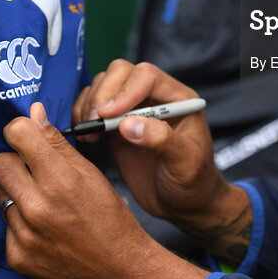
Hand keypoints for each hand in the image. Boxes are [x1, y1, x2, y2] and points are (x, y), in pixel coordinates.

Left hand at [0, 102, 208, 278]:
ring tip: (46, 204)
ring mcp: (24, 234)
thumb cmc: (110, 220)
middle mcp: (37, 206)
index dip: (21, 130)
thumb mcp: (92, 174)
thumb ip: (58, 143)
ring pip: (1, 194)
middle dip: (15, 162)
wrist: (118, 272)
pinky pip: (5, 225)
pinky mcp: (16, 255)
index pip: (17, 135)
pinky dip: (20, 223)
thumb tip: (34, 113)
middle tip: (36, 172)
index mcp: (60, 180)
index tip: (26, 135)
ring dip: (18, 194)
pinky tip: (44, 228)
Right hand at [73, 60, 253, 259]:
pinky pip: (94, 107)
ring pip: (104, 85)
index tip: (109, 115)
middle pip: (121, 73)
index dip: (125, 90)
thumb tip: (129, 124)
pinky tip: (86, 137)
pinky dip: (83, 116)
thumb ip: (163, 141)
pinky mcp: (116, 126)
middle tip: (93, 123)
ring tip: (89, 133)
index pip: (147, 76)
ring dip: (90, 104)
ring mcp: (134, 110)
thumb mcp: (186, 164)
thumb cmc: (194, 183)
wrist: (184, 205)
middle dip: (103, 94)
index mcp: (178, 99)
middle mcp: (155, 98)